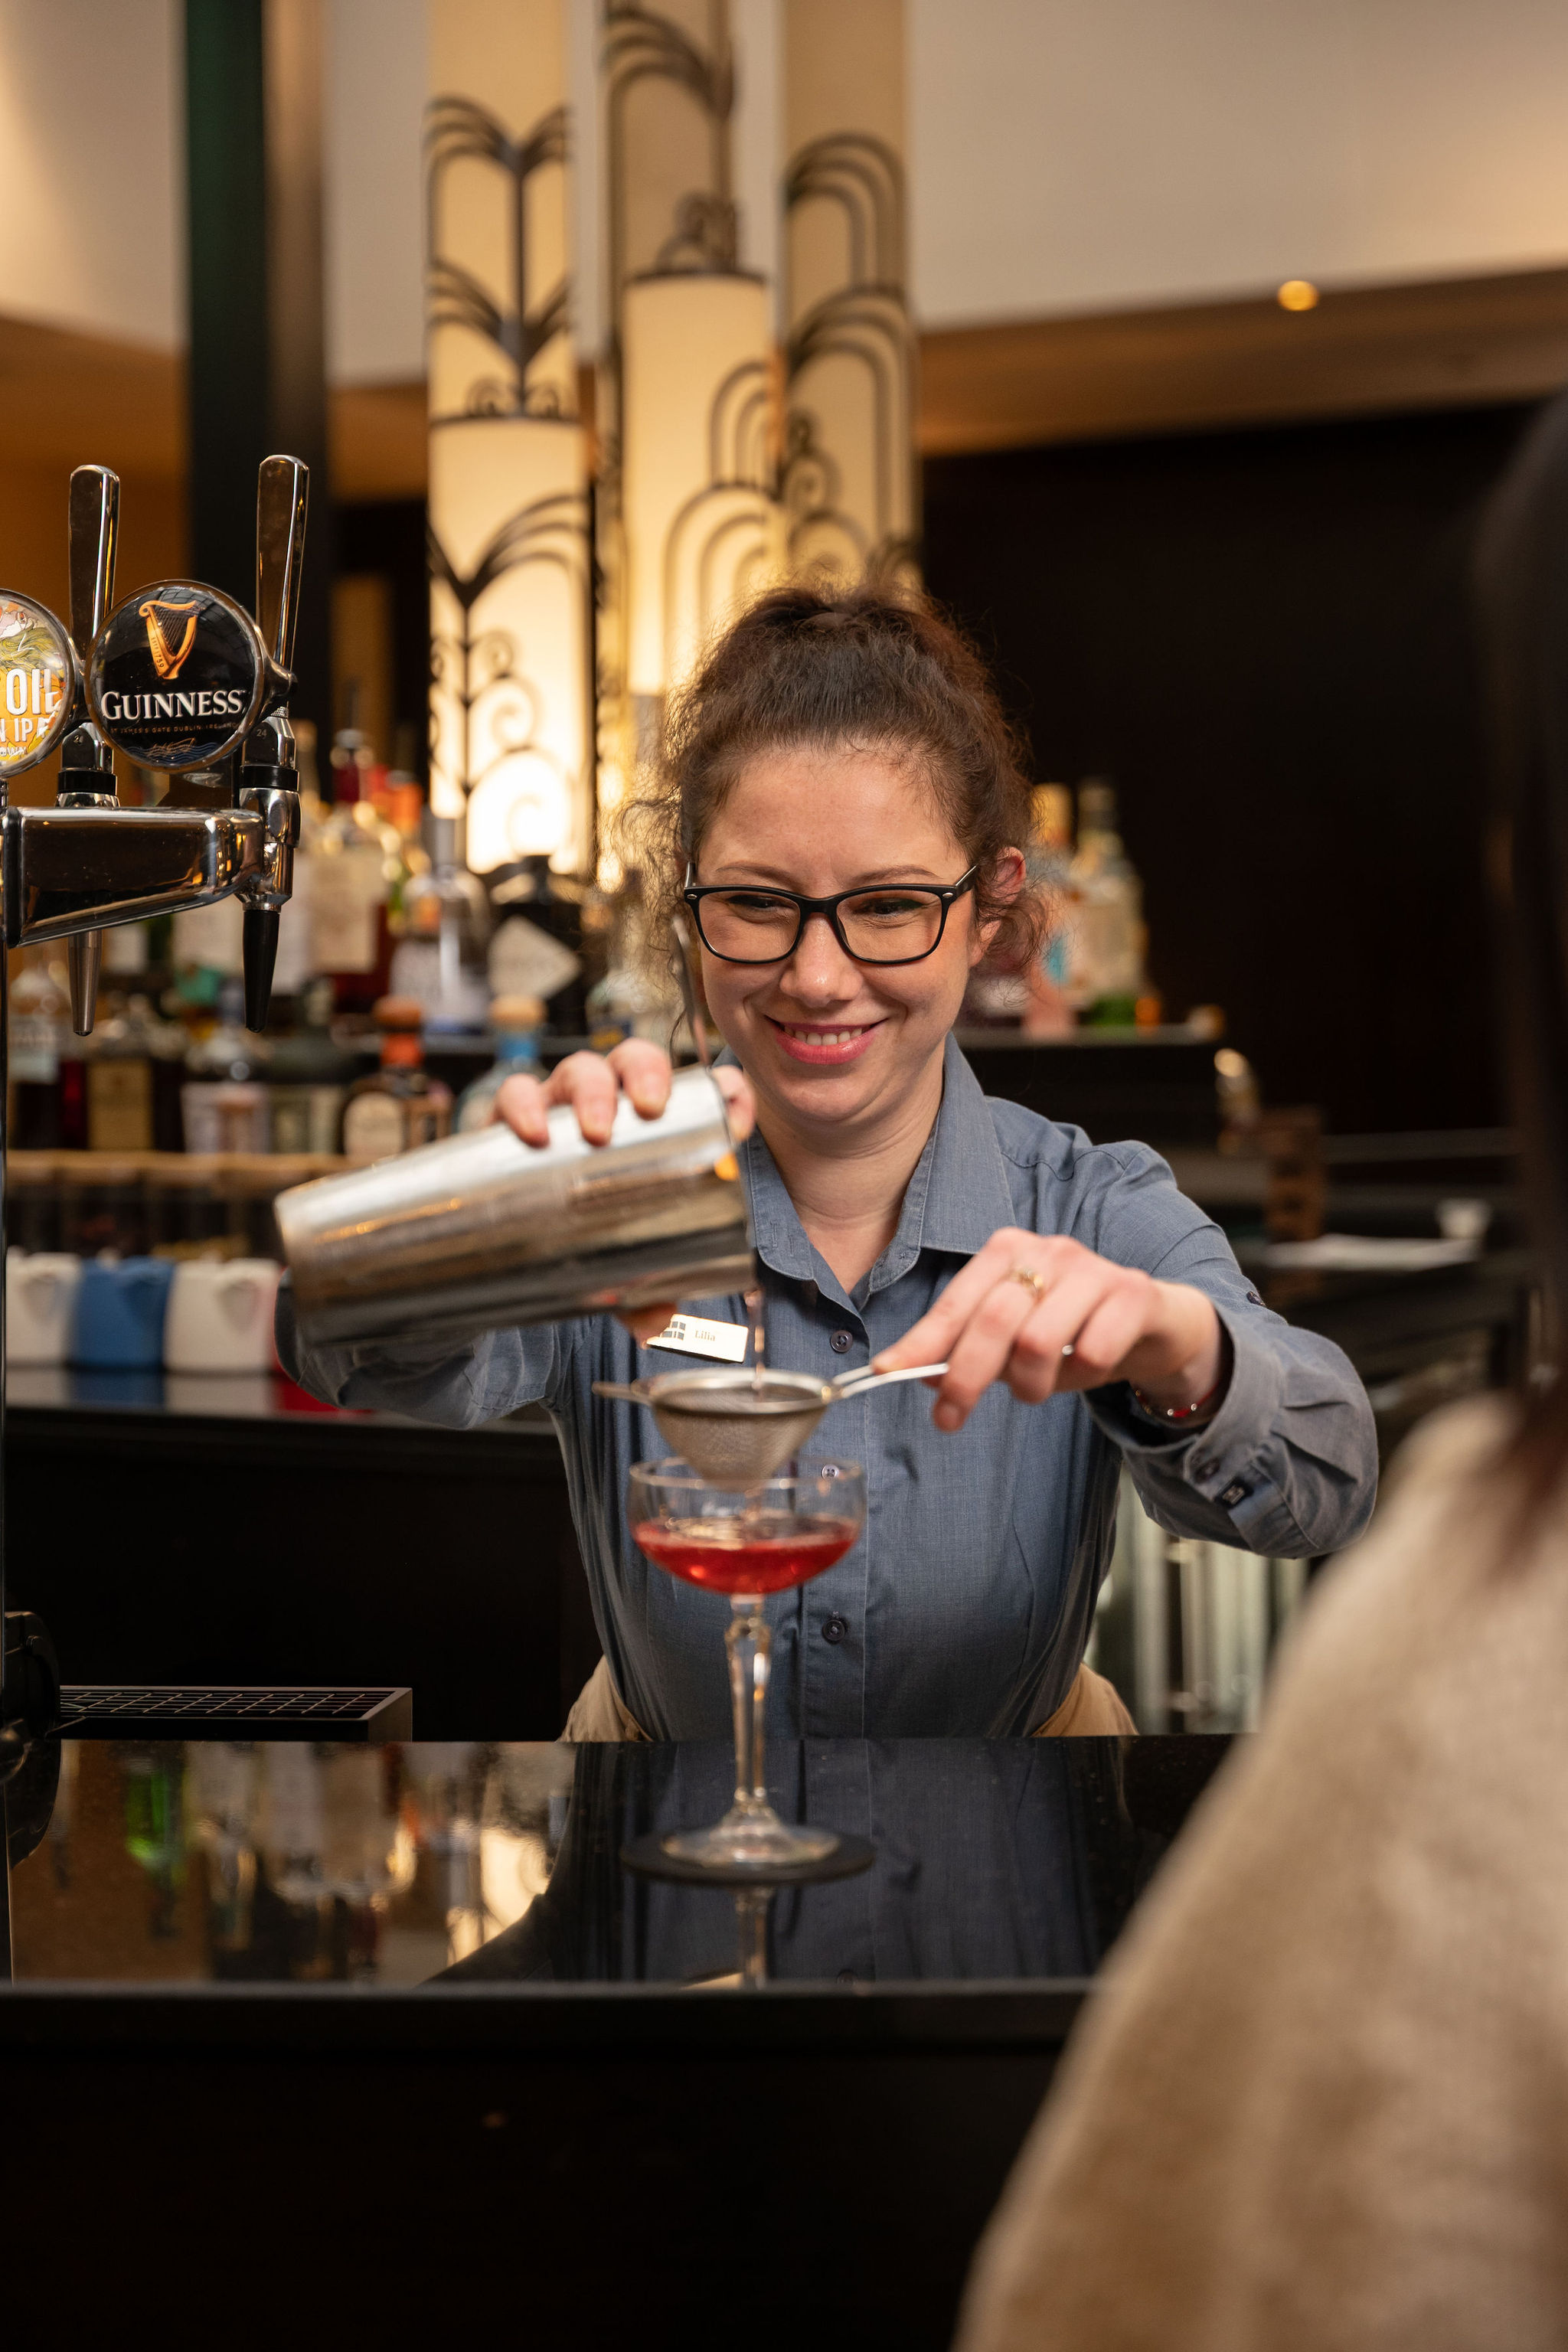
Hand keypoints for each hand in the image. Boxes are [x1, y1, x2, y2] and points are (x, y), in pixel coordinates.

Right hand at [492, 1042, 755, 1343]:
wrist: (508, 1248)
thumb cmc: (582, 1238)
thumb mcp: (621, 1269)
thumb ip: (642, 1293)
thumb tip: (656, 1319)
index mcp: (652, 1131)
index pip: (698, 1093)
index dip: (724, 1093)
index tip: (736, 1117)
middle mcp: (608, 1108)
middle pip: (633, 1061)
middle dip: (647, 1073)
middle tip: (650, 1108)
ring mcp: (558, 1110)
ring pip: (578, 1069)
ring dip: (591, 1088)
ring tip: (595, 1129)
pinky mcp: (507, 1123)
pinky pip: (512, 1095)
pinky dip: (523, 1106)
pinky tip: (533, 1133)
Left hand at [873, 1227, 1226, 1432]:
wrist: (1156, 1323)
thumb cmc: (1075, 1329)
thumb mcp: (1014, 1338)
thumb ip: (966, 1347)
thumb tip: (908, 1369)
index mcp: (1009, 1251)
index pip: (956, 1302)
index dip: (922, 1343)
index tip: (890, 1374)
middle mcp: (1048, 1251)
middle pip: (992, 1320)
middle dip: (967, 1377)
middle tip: (953, 1417)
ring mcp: (1092, 1269)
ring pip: (1038, 1339)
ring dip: (1031, 1383)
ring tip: (1037, 1390)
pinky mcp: (1133, 1293)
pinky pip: (1094, 1349)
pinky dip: (1083, 1374)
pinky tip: (1087, 1370)